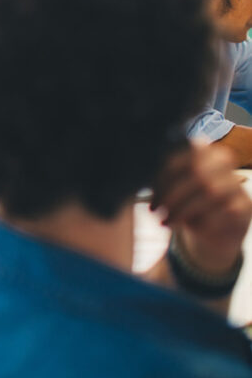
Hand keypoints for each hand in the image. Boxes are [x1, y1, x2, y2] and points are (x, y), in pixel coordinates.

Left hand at [152, 141, 251, 274]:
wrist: (211, 228)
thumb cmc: (183, 201)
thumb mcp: (168, 187)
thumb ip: (157, 176)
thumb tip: (136, 173)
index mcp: (201, 148)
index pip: (181, 154)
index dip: (162, 175)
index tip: (148, 194)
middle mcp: (222, 160)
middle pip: (196, 170)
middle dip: (171, 193)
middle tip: (155, 210)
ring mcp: (236, 183)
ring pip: (211, 191)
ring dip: (183, 210)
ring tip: (165, 221)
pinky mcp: (245, 205)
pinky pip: (225, 211)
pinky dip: (203, 221)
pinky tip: (189, 227)